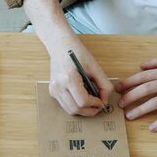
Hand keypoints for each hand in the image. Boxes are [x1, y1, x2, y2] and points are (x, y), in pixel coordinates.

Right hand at [20, 0, 113, 115]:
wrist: (60, 46)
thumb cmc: (78, 53)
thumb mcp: (95, 67)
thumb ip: (104, 85)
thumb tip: (104, 101)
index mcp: (69, 78)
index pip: (83, 101)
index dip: (95, 105)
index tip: (102, 102)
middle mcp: (58, 86)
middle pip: (76, 109)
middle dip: (89, 111)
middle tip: (98, 106)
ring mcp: (53, 90)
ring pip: (70, 110)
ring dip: (82, 110)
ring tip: (91, 102)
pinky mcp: (52, 91)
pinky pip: (65, 105)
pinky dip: (75, 105)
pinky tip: (81, 97)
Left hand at [117, 57, 156, 130]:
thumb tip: (141, 65)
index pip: (142, 77)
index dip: (128, 82)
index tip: (118, 88)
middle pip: (144, 90)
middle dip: (130, 97)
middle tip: (120, 104)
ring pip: (154, 103)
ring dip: (140, 110)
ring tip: (130, 116)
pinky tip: (152, 128)